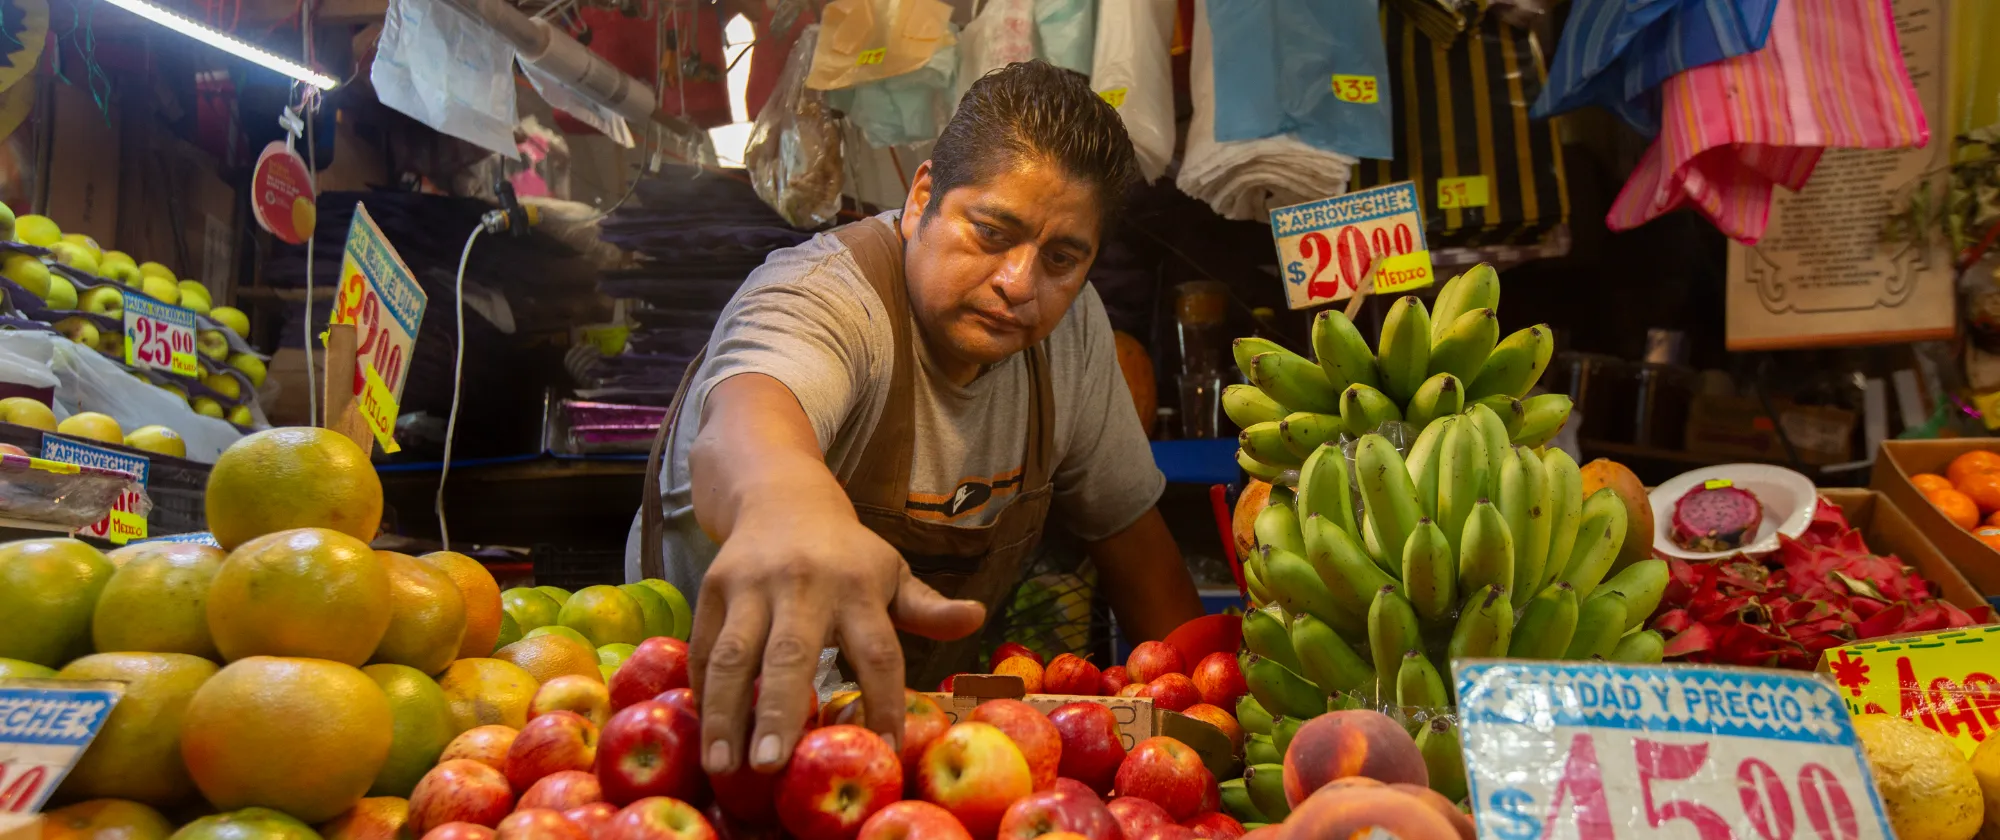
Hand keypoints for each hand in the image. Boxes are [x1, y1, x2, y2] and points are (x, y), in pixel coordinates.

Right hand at [688, 499, 985, 775]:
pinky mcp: (713, 587)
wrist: (781, 494)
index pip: (877, 651)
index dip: (883, 701)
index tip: (881, 748)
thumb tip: (977, 619)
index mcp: (857, 586)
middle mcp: (803, 584)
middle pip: (790, 655)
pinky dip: (702, 689)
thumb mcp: (891, 573)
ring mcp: (752, 585)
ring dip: (726, 712)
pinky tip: (705, 730)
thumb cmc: (845, 554)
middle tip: (773, 766)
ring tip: (725, 766)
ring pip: (733, 654)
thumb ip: (928, 608)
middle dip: (779, 711)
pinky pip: (703, 645)